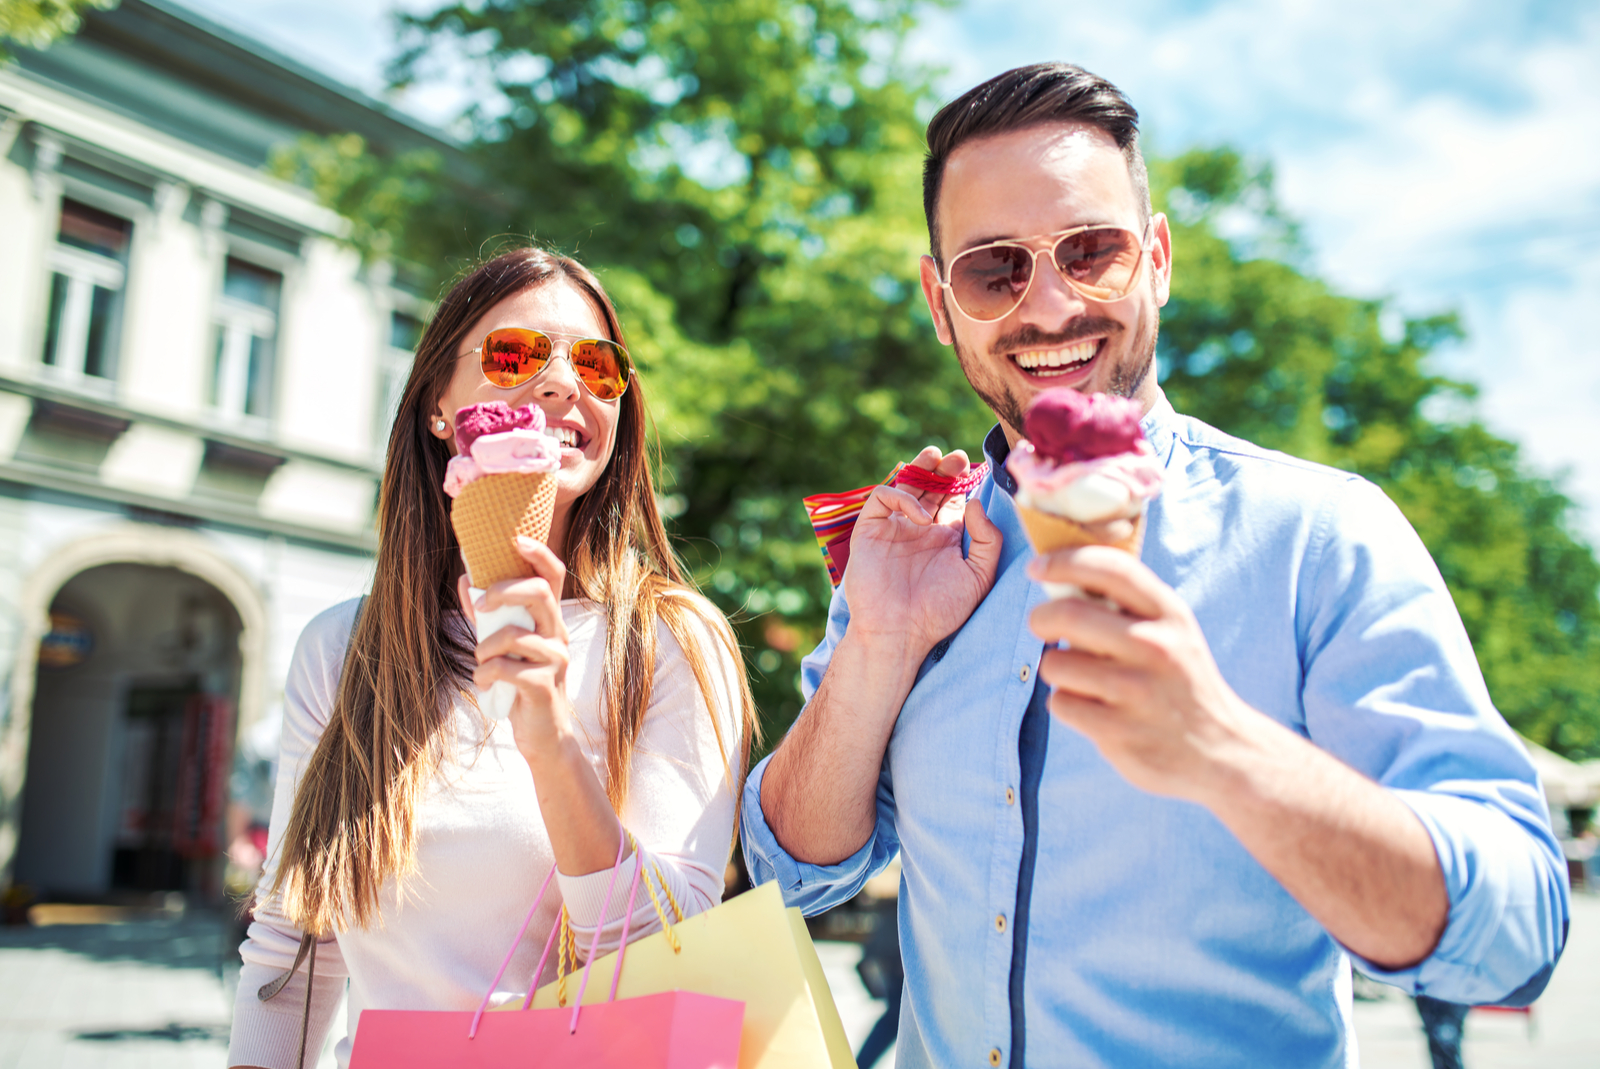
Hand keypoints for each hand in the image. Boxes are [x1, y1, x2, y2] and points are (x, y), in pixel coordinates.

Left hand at [457, 537, 573, 759]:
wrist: (543, 732)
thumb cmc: (519, 681)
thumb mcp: (502, 643)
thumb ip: (487, 613)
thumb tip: (466, 577)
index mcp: (548, 618)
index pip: (553, 575)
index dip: (538, 553)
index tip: (515, 538)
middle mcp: (557, 633)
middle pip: (539, 593)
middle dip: (504, 592)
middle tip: (480, 607)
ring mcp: (555, 659)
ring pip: (516, 635)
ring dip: (485, 648)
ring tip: (481, 663)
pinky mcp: (544, 685)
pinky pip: (505, 668)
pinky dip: (484, 674)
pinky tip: (485, 684)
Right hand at [843, 446, 1002, 654]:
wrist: (900, 632)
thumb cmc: (940, 611)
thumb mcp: (978, 576)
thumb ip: (988, 540)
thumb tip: (975, 502)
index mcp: (945, 538)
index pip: (953, 499)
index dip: (963, 482)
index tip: (975, 471)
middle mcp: (919, 529)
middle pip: (930, 486)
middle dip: (943, 469)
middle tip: (957, 459)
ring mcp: (894, 528)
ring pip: (905, 484)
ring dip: (920, 467)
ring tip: (937, 457)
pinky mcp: (870, 529)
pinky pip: (883, 499)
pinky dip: (902, 498)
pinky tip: (921, 516)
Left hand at [1027, 545, 1261, 803]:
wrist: (1222, 751)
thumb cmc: (1178, 680)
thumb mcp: (1172, 631)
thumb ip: (1127, 604)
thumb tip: (1059, 576)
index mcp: (1169, 615)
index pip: (1110, 569)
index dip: (1064, 561)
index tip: (1036, 567)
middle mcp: (1155, 648)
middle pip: (1067, 615)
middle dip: (1041, 618)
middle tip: (1040, 624)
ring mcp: (1137, 692)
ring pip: (1056, 663)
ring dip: (1057, 668)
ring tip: (1083, 678)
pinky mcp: (1119, 732)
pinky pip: (1060, 703)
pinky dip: (1067, 704)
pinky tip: (1094, 709)